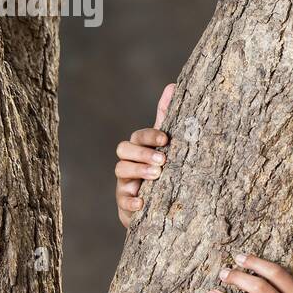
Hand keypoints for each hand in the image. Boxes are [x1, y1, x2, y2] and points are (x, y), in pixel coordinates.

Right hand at [115, 82, 175, 227]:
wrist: (165, 206)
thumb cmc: (167, 170)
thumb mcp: (169, 146)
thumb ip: (168, 117)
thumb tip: (172, 85)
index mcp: (141, 148)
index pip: (139, 136)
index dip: (149, 136)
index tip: (166, 139)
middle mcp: (130, 163)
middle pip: (123, 150)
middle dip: (142, 153)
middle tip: (163, 161)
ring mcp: (125, 183)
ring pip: (121, 171)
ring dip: (138, 171)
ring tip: (157, 175)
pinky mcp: (125, 204)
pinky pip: (122, 202)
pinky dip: (131, 202)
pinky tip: (142, 202)